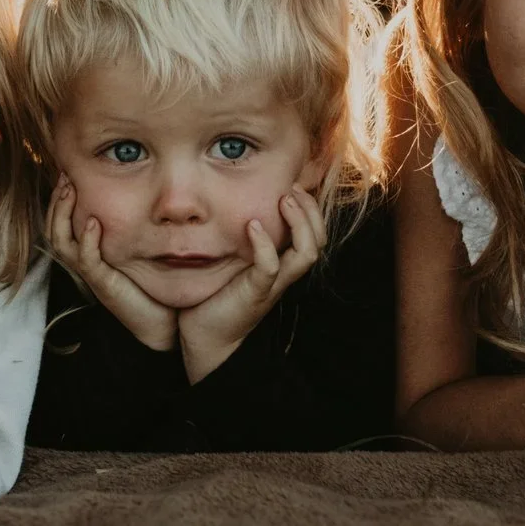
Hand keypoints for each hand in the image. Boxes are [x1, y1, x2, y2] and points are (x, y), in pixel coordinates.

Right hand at [46, 178, 175, 351]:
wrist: (162, 322)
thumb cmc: (151, 285)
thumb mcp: (136, 250)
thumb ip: (129, 227)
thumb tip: (138, 194)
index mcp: (87, 253)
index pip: (59, 223)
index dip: (58, 199)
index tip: (65, 173)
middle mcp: (83, 263)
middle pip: (53, 229)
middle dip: (56, 200)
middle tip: (64, 175)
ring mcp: (91, 274)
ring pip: (62, 242)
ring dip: (64, 214)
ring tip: (70, 190)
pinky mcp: (103, 284)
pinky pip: (86, 261)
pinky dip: (87, 240)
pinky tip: (93, 222)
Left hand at [177, 188, 326, 382]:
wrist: (206, 339)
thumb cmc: (217, 296)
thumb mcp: (235, 262)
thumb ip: (242, 241)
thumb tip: (233, 206)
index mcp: (283, 266)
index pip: (315, 235)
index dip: (312, 209)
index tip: (293, 186)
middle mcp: (284, 275)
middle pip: (319, 242)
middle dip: (311, 211)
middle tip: (292, 189)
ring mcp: (272, 285)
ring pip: (306, 255)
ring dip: (300, 224)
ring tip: (284, 201)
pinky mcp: (255, 293)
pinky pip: (269, 268)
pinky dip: (264, 245)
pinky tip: (252, 226)